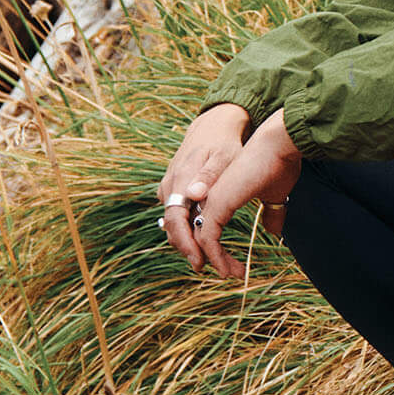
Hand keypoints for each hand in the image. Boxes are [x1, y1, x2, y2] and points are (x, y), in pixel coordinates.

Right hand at [160, 103, 249, 265]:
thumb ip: (209, 175)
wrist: (212, 126)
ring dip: (187, 243)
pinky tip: (202, 242)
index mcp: (180, 181)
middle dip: (188, 250)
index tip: (199, 262)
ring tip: (209, 260)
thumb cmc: (224, 143)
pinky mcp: (174, 190)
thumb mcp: (223, 156)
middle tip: (208, 268)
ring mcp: (169, 188)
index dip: (186, 244)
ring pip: (174, 224)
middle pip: (173, 228)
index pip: (176, 221)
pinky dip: (187, 230)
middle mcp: (170, 187)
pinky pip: (177, 216)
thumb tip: (195, 195)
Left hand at [180, 110, 302, 277]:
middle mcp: (206, 196)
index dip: (213, 248)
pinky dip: (216, 257)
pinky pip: (208, 239)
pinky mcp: (216, 205)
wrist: (278, 145)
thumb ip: (271, 213)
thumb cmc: (279, 165)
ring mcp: (208, 200)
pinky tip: (227, 269)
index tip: (232, 263)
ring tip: (231, 274)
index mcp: (216, 193)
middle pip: (195, 236)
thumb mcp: (274, 195)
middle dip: (210, 259)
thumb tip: (274, 231)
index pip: (204, 226)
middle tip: (229, 273)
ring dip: (215, 262)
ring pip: (197, 241)